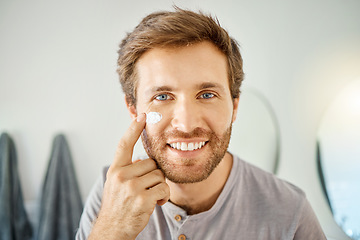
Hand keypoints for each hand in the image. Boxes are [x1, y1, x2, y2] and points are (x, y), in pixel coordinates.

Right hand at [88, 113, 169, 239]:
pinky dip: (164, 196)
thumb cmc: (118, 206)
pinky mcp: (143, 199)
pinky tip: (155, 203)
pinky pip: (164, 188)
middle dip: (154, 175)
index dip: (134, 129)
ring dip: (159, 187)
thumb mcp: (116, 184)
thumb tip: (146, 160)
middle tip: (146, 188)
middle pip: (151, 163)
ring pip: (159, 175)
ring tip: (149, 197)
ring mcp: (131, 187)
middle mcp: (122, 176)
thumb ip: (128, 170)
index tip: (142, 116)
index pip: (124, 145)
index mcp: (115, 170)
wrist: (112, 230)